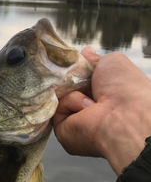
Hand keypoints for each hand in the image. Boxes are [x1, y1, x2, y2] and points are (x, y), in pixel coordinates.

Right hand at [53, 47, 150, 175]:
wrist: (123, 117)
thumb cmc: (124, 89)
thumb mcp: (111, 62)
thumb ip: (93, 58)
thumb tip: (85, 52)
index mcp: (102, 94)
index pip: (80, 79)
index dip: (76, 70)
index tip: (73, 63)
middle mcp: (89, 109)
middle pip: (66, 86)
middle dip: (70, 78)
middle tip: (79, 77)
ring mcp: (76, 120)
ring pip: (59, 95)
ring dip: (74, 91)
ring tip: (91, 100)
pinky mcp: (64, 130)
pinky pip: (57, 108)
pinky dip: (71, 103)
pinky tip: (87, 109)